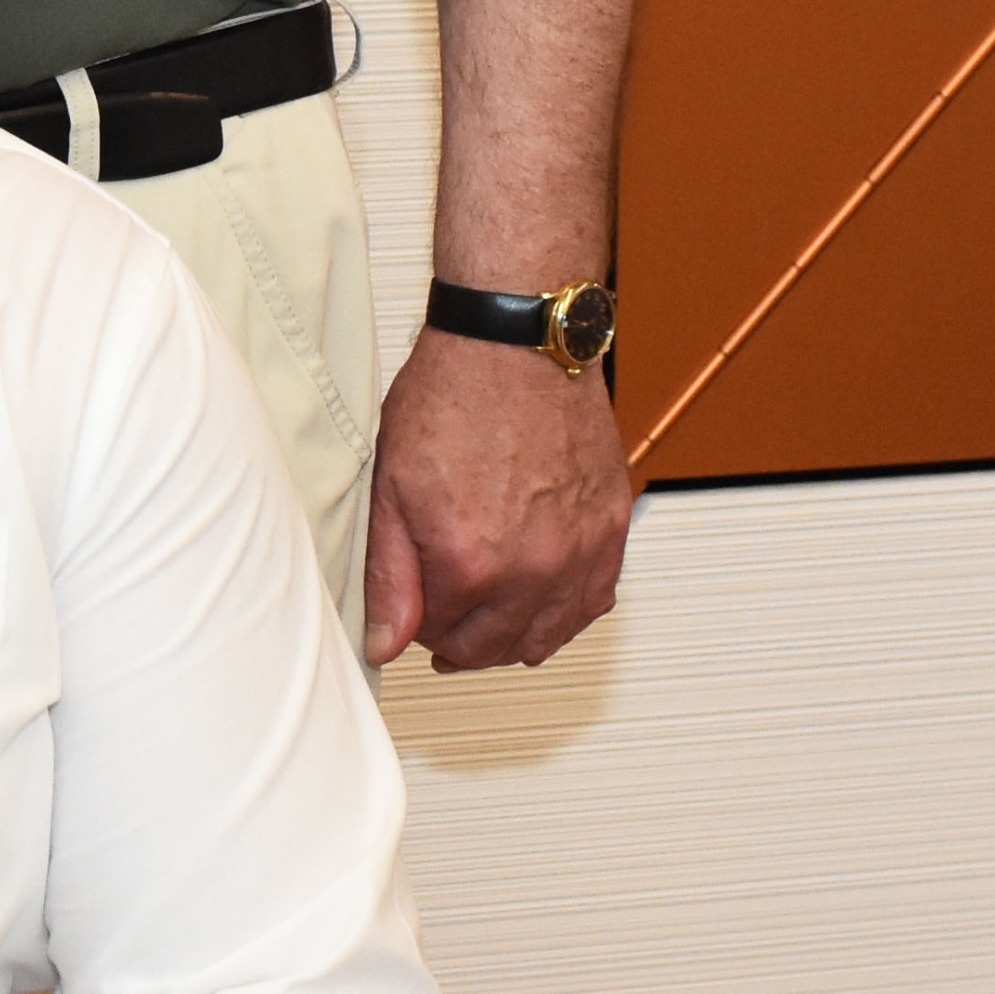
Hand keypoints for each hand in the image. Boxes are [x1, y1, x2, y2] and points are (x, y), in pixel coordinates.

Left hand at [362, 327, 629, 668]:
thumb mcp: (390, 486)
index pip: (436, 636)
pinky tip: (537, 597)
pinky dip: (562, 613)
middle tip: (440, 616)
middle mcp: (533, 569)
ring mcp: (579, 554)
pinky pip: (592, 605)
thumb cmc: (453, 398)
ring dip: (509, 637)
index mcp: (470, 561)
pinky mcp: (611, 532)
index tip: (410, 605)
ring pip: (545, 639)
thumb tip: (383, 642)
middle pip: (490, 648)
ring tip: (483, 615)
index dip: (415, 623)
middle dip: (457, 640)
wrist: (514, 346)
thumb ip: (388, 575)